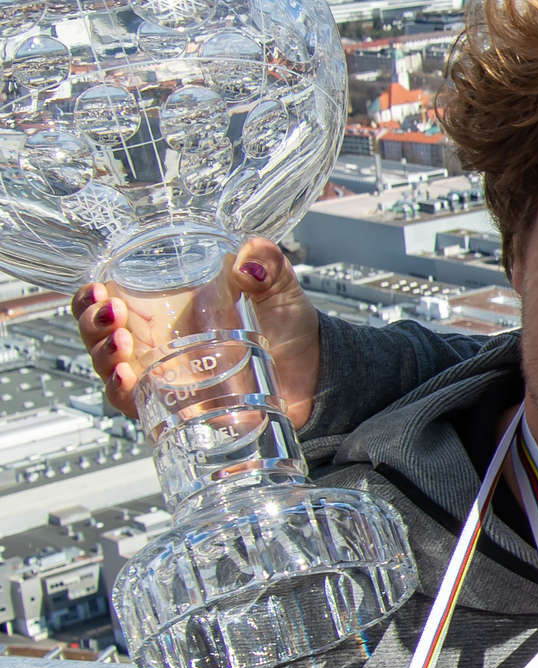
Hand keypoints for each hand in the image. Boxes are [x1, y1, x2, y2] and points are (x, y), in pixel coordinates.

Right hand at [74, 238, 322, 426]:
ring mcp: (165, 376)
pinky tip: (128, 379)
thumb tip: (249, 261)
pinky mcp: (178, 407)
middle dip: (91, 324)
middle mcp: (157, 343)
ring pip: (109, 369)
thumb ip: (267, 264)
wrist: (317, 374)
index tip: (97, 289)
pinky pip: (136, 404)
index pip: (107, 299)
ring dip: (103, 356)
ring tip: (121, 343)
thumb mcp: (278, 287)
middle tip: (110, 314)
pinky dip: (124, 393)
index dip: (90, 296)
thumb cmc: (288, 328)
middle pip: (98, 334)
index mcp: (167, 308)